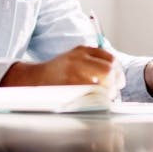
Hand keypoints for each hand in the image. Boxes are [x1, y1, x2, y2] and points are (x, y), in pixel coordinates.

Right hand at [0, 46, 115, 86]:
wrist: (33, 79)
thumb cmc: (57, 73)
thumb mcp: (74, 60)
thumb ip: (92, 62)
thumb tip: (116, 75)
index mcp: (82, 51)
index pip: (109, 58)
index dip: (118, 70)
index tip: (119, 80)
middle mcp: (79, 59)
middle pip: (108, 69)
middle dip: (115, 81)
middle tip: (113, 91)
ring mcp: (74, 72)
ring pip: (103, 80)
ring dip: (108, 90)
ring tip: (105, 96)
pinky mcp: (70, 85)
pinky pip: (92, 91)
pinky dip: (98, 97)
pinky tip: (95, 100)